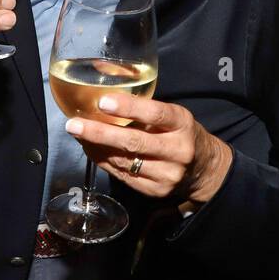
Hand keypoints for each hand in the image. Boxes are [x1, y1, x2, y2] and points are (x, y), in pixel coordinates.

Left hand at [62, 94, 232, 207]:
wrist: (205, 170)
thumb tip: (103, 89)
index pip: (156, 114)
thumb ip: (144, 107)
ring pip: (123, 161)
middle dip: (99, 133)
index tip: (103, 102)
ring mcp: (167, 174)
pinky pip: (122, 175)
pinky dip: (103, 161)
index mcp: (183, 124)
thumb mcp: (174, 115)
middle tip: (73, 124)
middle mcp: (177, 150)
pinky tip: (91, 149)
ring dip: (95, 147)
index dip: (129, 108)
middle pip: (134, 142)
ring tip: (78, 134)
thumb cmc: (181, 134)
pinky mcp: (155, 191)